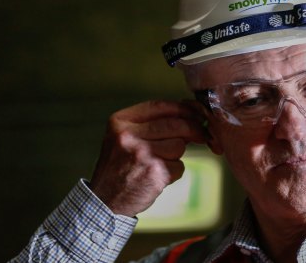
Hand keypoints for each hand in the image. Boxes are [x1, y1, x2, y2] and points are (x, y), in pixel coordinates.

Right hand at [89, 100, 207, 216]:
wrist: (105, 199)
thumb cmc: (119, 166)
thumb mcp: (123, 136)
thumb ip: (150, 123)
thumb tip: (190, 113)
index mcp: (120, 121)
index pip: (160, 106)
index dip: (183, 108)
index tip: (196, 113)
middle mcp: (129, 136)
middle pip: (175, 124)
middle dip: (193, 129)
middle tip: (201, 135)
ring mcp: (141, 154)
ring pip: (179, 145)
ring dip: (177, 155)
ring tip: (159, 162)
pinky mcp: (154, 173)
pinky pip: (179, 166)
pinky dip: (174, 172)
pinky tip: (158, 176)